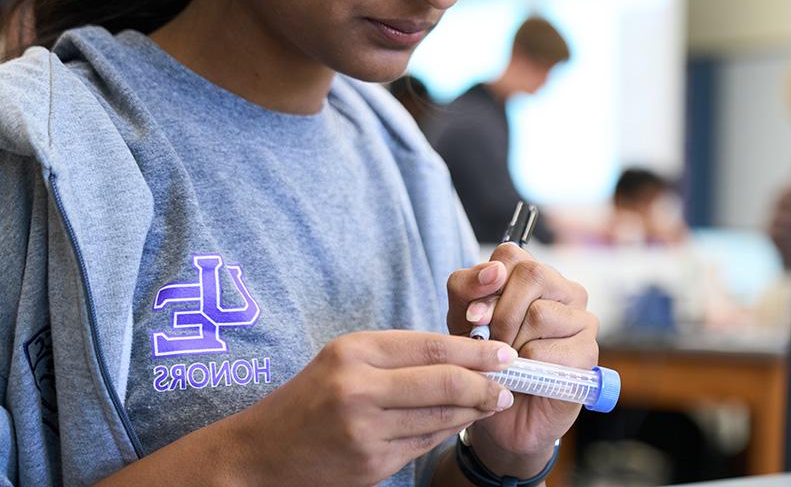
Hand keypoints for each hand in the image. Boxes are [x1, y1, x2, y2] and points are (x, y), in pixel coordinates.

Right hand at [227, 330, 518, 486]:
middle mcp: (359, 389)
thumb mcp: (345, 359)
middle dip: (487, 382)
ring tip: (496, 401)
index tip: (506, 352)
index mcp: (354, 352)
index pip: (432, 345)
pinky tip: (463, 422)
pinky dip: (449, 431)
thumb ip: (400, 355)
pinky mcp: (372, 464)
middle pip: (445, 381)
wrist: (260, 454)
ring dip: (476, 409)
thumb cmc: (310, 398)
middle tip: (511, 381)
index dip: (477, 351)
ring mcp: (366, 431)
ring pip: (441, 416)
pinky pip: (425, 443)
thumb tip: (465, 353)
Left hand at [446, 243, 599, 476]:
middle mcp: (563, 290)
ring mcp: (581, 318)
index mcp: (532, 276)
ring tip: (509, 362)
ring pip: (539, 313)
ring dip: (511, 345)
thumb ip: (467, 289)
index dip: (486, 281)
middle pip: (531, 275)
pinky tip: (527, 377)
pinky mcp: (588, 351)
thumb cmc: (484, 362)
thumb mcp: (461, 322)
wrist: (500, 418)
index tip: (473, 315)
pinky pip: (546, 350)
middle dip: (500, 314)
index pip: (511, 253)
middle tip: (491, 344)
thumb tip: (493, 272)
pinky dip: (525, 368)